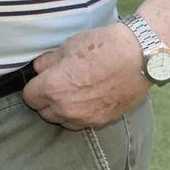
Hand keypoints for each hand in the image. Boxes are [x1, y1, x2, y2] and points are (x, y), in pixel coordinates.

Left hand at [23, 23, 150, 129]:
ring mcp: (85, 118)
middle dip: (47, 99)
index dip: (35, 86)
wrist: (140, 57)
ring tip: (75, 92)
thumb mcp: (68, 47)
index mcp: (52, 89)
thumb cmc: (103, 47)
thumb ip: (48, 62)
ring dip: (63, 110)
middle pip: (44, 112)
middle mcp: (66, 108)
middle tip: (59, 84)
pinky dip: (80, 114)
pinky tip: (89, 98)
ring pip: (63, 120)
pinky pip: (82, 122)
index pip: (29, 97)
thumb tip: (38, 68)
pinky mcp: (103, 121)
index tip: (42, 79)